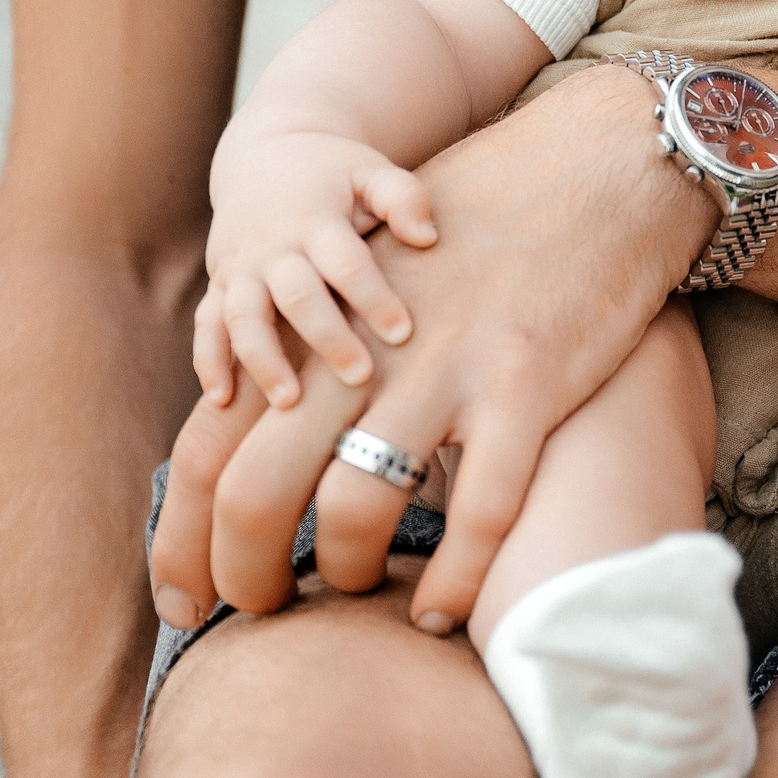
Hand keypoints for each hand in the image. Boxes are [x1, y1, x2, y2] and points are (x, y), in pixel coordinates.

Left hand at [149, 64, 715, 634]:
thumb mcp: (381, 278)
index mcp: (320, 328)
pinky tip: (447, 612)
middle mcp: (362, 351)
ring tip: (361, 590)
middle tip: (256, 614)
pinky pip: (481, 511)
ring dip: (348, 573)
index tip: (179, 599)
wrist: (598, 163)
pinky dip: (458, 579)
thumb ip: (328, 352)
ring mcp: (444, 370)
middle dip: (240, 573)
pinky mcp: (526, 385)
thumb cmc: (491, 228)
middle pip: (253, 488)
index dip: (179, 537)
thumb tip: (283, 441)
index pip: (206, 445)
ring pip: (355, 507)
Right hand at [195, 133, 435, 404]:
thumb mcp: (371, 171)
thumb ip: (403, 197)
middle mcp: (273, 247)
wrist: (266, 154)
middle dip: (326, 338)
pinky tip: (222, 401)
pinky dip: (209, 361)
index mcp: (316, 219)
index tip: (402, 333)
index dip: (373, 297)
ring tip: (289, 402)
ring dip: (263, 360)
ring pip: (244, 317)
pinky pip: (207, 325)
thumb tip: (427, 238)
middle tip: (359, 376)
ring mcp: (240, 268)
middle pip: (296, 297)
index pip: (346, 263)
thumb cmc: (335, 172)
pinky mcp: (219, 285)